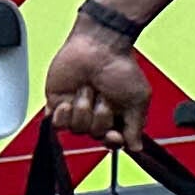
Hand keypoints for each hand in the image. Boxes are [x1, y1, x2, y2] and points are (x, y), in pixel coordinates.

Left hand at [43, 28, 152, 142]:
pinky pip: (56, 124)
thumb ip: (135, 127)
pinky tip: (69, 102)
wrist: (98, 47)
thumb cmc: (121, 67)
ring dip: (83, 108)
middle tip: (104, 97)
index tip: (114, 135)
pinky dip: (63, 115)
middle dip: (100, 116)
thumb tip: (136, 147)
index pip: (112, 141)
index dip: (112, 141)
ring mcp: (76, 110)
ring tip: (88, 90)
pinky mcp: (58, 104)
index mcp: (117, 116)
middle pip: (94, 135)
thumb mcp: (138, 99)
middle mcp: (96, 115)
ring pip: (76, 129)